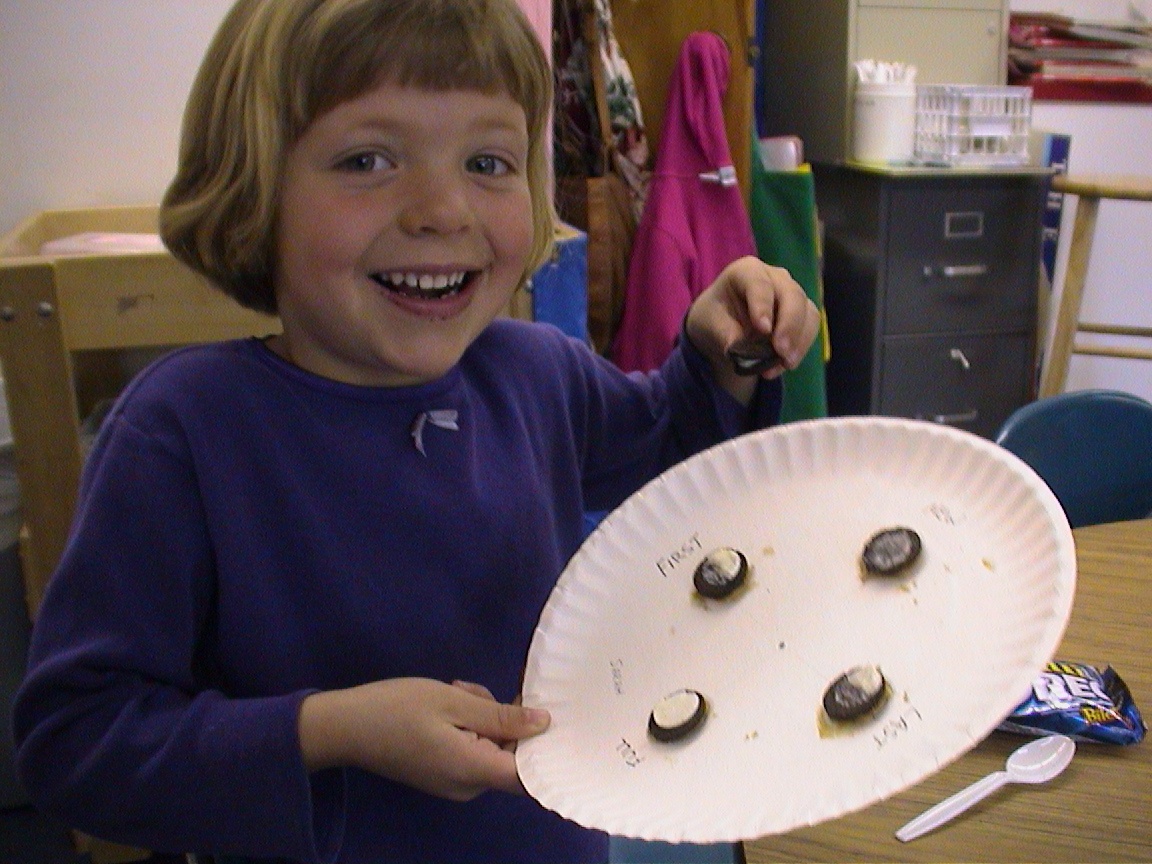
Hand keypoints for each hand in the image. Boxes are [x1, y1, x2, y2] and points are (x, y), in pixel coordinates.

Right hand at [298, 678, 549, 801]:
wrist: (343, 726)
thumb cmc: (397, 709)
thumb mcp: (453, 702)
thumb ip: (500, 716)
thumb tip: (544, 723)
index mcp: (472, 770)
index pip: (529, 776)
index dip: (548, 750)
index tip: (557, 719)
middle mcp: (468, 785)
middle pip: (510, 755)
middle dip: (505, 718)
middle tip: (476, 688)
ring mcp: (454, 781)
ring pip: (491, 747)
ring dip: (484, 715)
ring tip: (457, 689)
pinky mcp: (442, 772)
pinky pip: (472, 748)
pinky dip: (469, 723)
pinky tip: (450, 700)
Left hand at [685, 256, 820, 403]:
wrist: (723, 325)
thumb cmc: (715, 316)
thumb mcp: (710, 323)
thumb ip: (725, 333)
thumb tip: (741, 350)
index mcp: (747, 271)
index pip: (759, 284)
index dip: (763, 305)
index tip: (763, 330)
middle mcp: (774, 277)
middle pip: (792, 295)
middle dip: (789, 325)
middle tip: (781, 351)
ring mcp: (792, 294)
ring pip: (808, 312)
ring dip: (799, 340)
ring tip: (786, 363)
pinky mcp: (802, 313)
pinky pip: (811, 328)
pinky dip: (801, 348)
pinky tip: (784, 365)